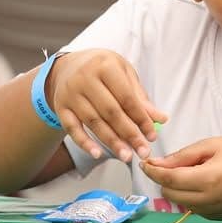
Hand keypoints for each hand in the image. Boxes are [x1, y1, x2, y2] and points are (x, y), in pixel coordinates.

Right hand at [47, 50, 167, 162]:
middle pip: (111, 112)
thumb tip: (160, 119)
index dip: (141, 119)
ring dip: (111, 141)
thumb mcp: (123, 73)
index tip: (152, 136)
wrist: (67, 66)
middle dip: (129, 134)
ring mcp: (71, 93)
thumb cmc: (101, 69)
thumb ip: (140, 97)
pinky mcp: (60, 107)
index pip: (127, 97)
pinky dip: (84, 142)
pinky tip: (97, 154)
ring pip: (93, 122)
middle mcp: (85, 78)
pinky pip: (72, 128)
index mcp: (105, 66)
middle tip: (142, 151)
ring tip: (126, 156)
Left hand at [141, 137, 221, 219]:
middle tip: (175, 163)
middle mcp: (206, 201)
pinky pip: (191, 207)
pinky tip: (202, 184)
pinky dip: (189, 196)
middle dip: (165, 179)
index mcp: (206, 180)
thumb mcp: (211, 146)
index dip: (152, 171)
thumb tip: (157, 164)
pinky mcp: (214, 218)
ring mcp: (211, 212)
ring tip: (193, 172)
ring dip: (177, 188)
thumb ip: (182, 156)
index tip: (144, 163)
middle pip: (169, 193)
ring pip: (178, 202)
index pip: (169, 179)